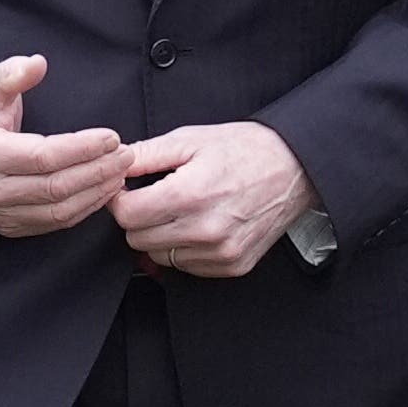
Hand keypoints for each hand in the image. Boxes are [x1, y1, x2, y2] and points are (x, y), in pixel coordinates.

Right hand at [0, 54, 127, 237]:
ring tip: (119, 173)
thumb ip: (12, 73)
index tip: (112, 137)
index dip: (82, 148)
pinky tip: (100, 191)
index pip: (43, 156)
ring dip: (95, 193)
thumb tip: (38, 63)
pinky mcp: (7, 226)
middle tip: (125, 156)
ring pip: (57, 211)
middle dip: (97, 171)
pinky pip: (52, 224)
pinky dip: (82, 209)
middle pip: (55, 187)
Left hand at [111, 121, 315, 274]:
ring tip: (181, 209)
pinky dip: (185, 249)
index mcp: (190, 195)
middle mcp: (205, 230)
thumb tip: (113, 164)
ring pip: (159, 256)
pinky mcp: (234, 265)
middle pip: (138, 239)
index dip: (120, 200)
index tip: (128, 189)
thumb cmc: (242, 149)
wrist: (294, 168)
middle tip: (155, 197)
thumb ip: (146, 154)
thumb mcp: (190, 139)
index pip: (127, 216)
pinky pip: (187, 267)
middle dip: (138, 218)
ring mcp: (221, 252)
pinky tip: (200, 224)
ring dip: (160, 235)